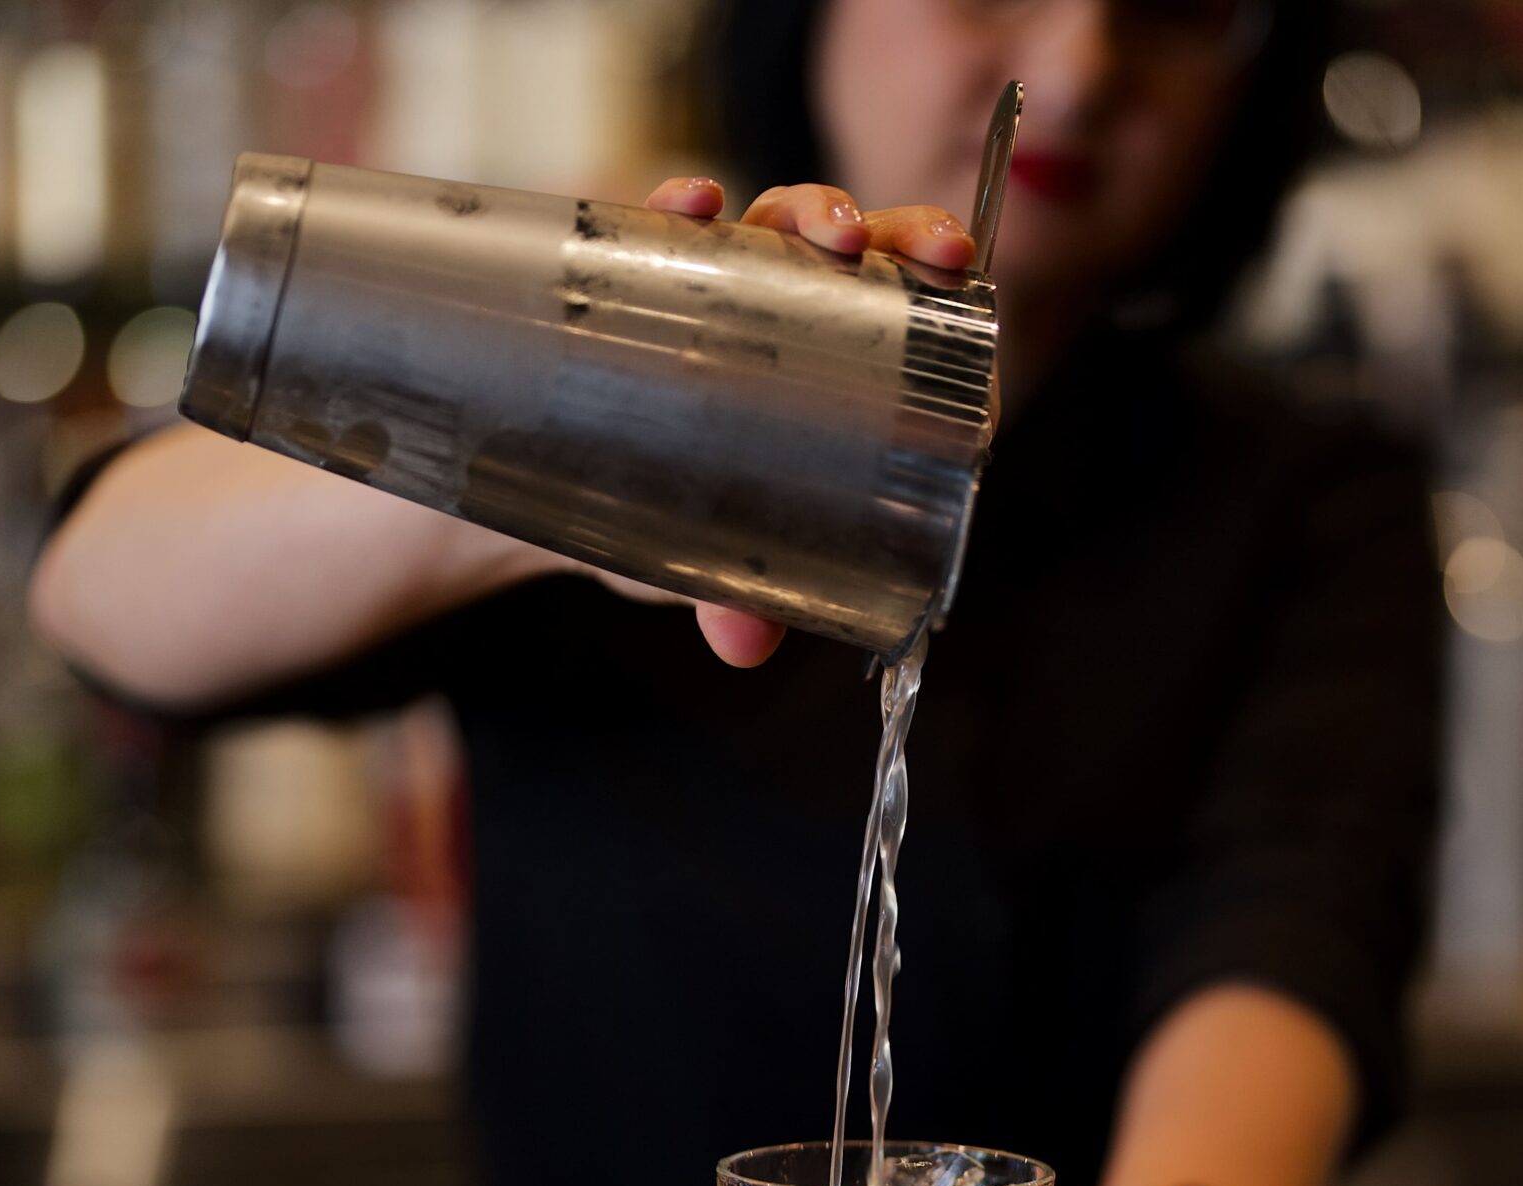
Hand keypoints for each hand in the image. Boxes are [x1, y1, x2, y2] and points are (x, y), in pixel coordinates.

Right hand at [618, 174, 974, 670]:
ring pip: (791, 228)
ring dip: (814, 210)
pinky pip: (679, 227)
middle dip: (898, 235)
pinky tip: (691, 203)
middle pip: (872, 259)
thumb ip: (733, 598)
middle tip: (903, 250)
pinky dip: (686, 206)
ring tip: (824, 230)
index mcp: (843, 390)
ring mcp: (733, 293)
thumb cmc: (667, 529)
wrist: (559, 506)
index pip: (921, 330)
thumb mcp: (706, 567)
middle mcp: (798, 327)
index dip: (954, 302)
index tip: (963, 286)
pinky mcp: (656, 275)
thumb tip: (743, 644)